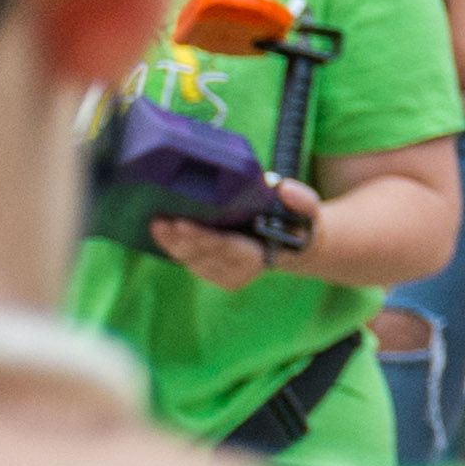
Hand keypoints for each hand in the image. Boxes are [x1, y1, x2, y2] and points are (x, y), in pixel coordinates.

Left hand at [147, 177, 318, 289]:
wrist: (293, 245)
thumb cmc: (297, 222)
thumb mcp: (308, 208)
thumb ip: (302, 199)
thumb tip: (283, 189)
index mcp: (261, 255)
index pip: (227, 247)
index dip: (203, 237)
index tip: (181, 222)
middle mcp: (241, 271)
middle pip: (202, 255)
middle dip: (179, 238)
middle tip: (160, 220)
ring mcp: (225, 276)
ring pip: (191, 261)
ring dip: (172, 244)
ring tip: (156, 224)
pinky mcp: (214, 274)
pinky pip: (190, 262)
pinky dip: (175, 248)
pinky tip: (162, 233)